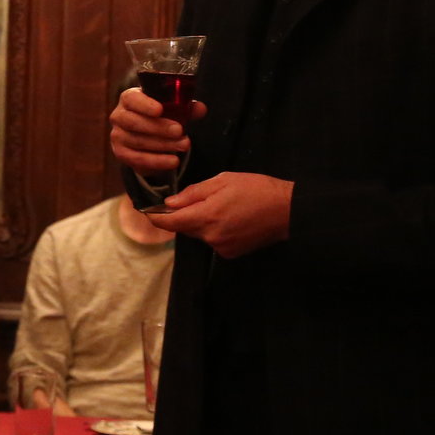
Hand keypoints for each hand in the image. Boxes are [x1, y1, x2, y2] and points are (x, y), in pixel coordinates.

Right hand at [111, 86, 203, 178]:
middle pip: (134, 122)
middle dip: (159, 127)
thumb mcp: (173, 109)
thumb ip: (186, 107)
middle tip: (180, 131)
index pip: (132, 99)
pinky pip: (138, 159)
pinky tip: (173, 161)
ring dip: (163, 145)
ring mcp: (118, 136)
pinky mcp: (121, 153)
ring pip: (138, 141)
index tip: (160, 110)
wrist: (149, 136)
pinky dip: (157, 161)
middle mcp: (119, 116)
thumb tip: (201, 108)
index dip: (145, 104)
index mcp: (129, 98)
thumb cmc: (161, 116)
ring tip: (184, 146)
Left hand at [144, 172, 291, 257]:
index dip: (155, 216)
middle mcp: (210, 236)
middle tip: (205, 198)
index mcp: (206, 216)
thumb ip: (193, 193)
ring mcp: (220, 247)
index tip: (146, 210)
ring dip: (203, 222)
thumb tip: (170, 203)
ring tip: (225, 207)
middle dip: (186, 214)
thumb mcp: (223, 181)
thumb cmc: (257, 189)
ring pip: (200, 234)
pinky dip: (216, 230)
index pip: (169, 222)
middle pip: (185, 227)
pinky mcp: (230, 253)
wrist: (288, 210)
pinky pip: (213, 241)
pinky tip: (233, 219)